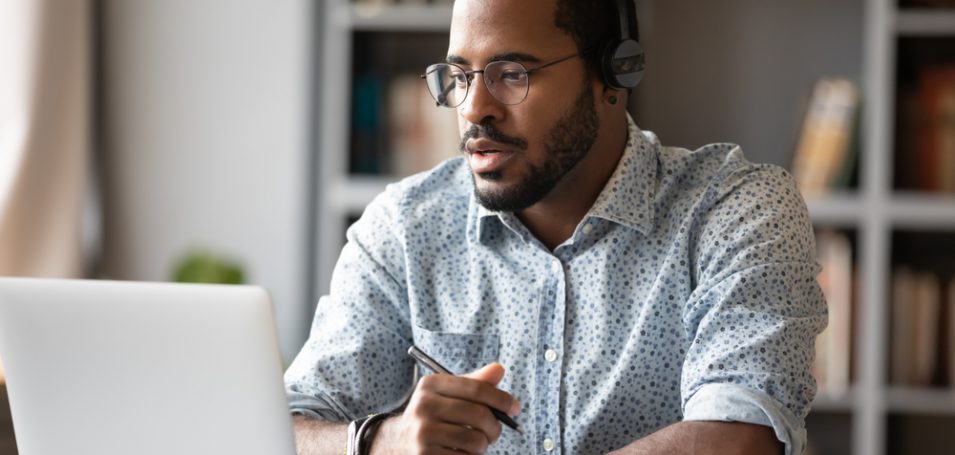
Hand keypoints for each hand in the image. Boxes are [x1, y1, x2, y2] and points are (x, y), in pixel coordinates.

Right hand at [370, 363, 520, 454]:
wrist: (397, 441)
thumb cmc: (432, 415)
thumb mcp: (448, 394)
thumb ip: (474, 383)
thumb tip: (499, 370)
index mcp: (431, 385)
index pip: (477, 389)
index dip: (502, 399)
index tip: (515, 407)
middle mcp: (424, 406)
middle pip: (479, 416)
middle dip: (495, 427)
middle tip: (494, 432)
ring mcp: (423, 432)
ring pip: (475, 441)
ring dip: (482, 446)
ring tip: (475, 444)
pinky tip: (461, 452)